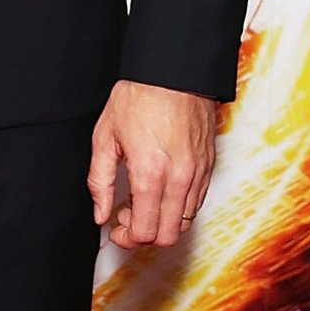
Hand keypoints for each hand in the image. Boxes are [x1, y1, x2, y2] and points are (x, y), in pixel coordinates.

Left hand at [88, 79, 216, 248]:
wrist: (172, 72)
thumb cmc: (138, 98)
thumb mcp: (105, 138)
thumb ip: (100, 182)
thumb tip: (101, 214)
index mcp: (150, 174)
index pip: (144, 232)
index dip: (127, 239)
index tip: (116, 227)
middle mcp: (179, 179)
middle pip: (168, 236)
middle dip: (144, 235)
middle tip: (128, 217)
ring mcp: (198, 173)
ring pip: (185, 222)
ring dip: (163, 222)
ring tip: (145, 202)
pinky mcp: (209, 165)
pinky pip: (197, 202)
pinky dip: (178, 206)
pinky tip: (162, 190)